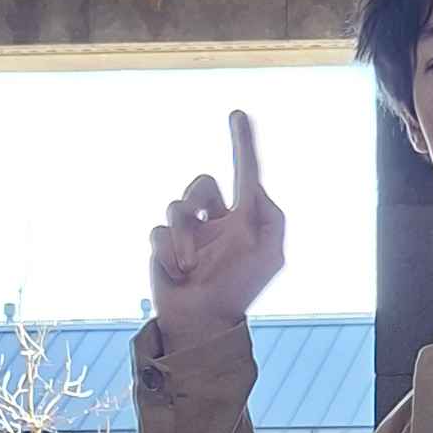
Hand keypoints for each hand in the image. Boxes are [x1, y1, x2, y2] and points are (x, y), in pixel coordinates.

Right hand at [149, 111, 286, 337]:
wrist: (204, 319)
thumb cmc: (240, 288)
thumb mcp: (271, 254)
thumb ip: (272, 217)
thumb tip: (256, 187)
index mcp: (243, 217)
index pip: (244, 172)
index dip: (243, 143)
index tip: (238, 113)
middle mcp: (215, 218)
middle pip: (201, 184)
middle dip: (197, 204)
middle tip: (201, 237)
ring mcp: (187, 230)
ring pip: (176, 207)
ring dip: (185, 241)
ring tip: (191, 268)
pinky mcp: (164, 243)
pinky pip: (159, 232)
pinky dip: (169, 254)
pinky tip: (179, 274)